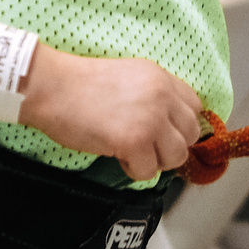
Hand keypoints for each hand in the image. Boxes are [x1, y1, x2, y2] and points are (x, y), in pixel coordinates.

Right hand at [22, 49, 203, 180]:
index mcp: (161, 77)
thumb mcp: (128, 76)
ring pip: (176, 156)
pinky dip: (134, 170)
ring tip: (131, 152)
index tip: (163, 132)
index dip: (179, 124)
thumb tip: (168, 125)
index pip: (194, 107)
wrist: (53, 87)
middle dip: (170, 146)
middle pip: (191, 134)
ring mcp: (151, 120)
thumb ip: (153, 95)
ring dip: (155, 161)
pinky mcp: (135, 141)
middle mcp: (162, 96)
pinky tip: (117, 156)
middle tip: (146, 147)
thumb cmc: (80, 84)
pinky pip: (149, 171)